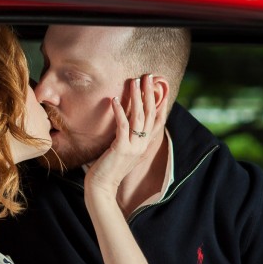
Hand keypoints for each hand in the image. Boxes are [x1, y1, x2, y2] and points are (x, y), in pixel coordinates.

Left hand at [84, 74, 165, 194]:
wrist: (102, 187)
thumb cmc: (109, 168)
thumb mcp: (124, 151)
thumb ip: (129, 137)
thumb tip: (127, 121)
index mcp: (145, 145)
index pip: (157, 120)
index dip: (159, 102)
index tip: (159, 86)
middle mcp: (143, 145)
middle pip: (149, 114)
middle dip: (149, 93)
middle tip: (147, 76)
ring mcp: (134, 147)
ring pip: (138, 117)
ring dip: (136, 98)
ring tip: (134, 82)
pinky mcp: (122, 149)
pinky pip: (123, 126)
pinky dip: (119, 111)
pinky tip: (115, 99)